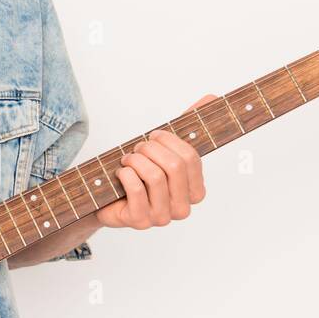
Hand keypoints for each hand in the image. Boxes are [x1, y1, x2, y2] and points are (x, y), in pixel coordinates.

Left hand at [94, 95, 215, 230]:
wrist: (107, 198)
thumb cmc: (139, 173)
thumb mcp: (163, 149)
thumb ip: (187, 126)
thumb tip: (211, 96)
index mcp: (195, 192)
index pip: (192, 158)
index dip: (169, 141)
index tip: (154, 136)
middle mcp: (182, 208)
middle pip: (175, 166)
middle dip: (151, 149)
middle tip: (138, 148)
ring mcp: (162, 217)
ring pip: (155, 176)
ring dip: (136, 161)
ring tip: (127, 160)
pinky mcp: (140, 221)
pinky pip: (136, 189)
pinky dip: (125, 174)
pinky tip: (121, 174)